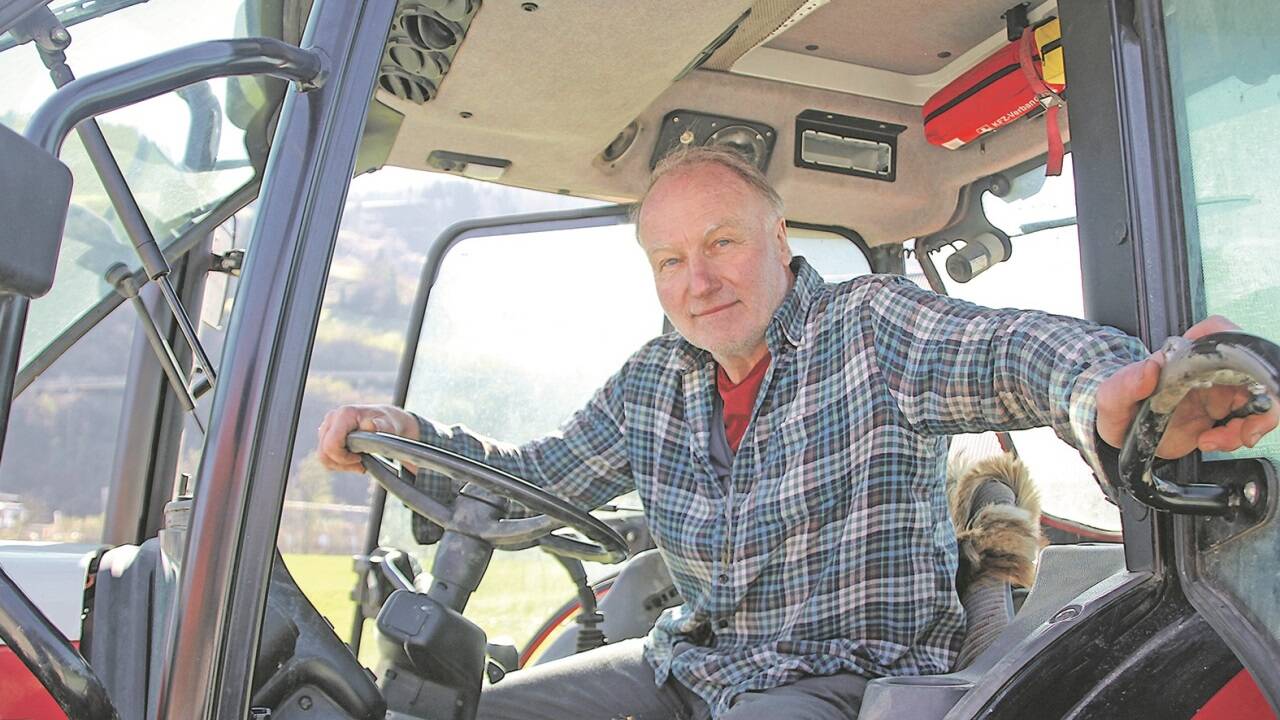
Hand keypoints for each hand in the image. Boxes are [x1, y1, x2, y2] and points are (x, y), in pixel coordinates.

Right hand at [316, 404, 419, 472]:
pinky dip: (338, 462)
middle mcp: (332, 418)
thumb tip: (370, 425)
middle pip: (324, 452)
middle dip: (342, 463)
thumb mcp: (389, 425)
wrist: (385, 420)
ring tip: (359, 463)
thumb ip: (381, 426)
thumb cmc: (387, 422)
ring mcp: (327, 426)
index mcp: (344, 414)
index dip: (343, 457)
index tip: (359, 459)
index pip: (331, 444)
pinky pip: (325, 455)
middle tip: (360, 465)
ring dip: (340, 464)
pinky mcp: (326, 435)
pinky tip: (353, 460)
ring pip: (323, 456)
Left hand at [1097, 316, 1279, 457]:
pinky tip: (1210, 442)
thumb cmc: (1117, 406)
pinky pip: (1247, 423)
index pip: (1219, 331)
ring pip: (1259, 399)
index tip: (1238, 370)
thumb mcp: (1112, 396)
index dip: (1236, 343)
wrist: (1122, 433)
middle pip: (1253, 369)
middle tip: (1243, 429)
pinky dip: (1237, 437)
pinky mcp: (1222, 416)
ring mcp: (1218, 392)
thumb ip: (1127, 382)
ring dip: (1250, 424)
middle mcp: (1207, 369)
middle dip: (1260, 400)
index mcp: (1183, 355)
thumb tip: (1150, 367)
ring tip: (1217, 440)